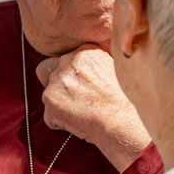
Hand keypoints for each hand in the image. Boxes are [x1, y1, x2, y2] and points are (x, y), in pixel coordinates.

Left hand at [36, 46, 152, 173]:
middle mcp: (68, 61)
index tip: (83, 85)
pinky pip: (49, 115)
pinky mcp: (50, 102)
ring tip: (82, 113)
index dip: (72, 72)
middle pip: (48, 68)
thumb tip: (88, 75)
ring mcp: (57, 81)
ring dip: (59, 103)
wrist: (124, 121)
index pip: (66, 57)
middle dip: (58, 83)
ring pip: (47, 93)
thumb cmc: (126, 102)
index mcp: (85, 51)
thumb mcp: (116, 72)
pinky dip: (61, 122)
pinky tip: (80, 123)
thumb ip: (97, 66)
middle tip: (76, 98)